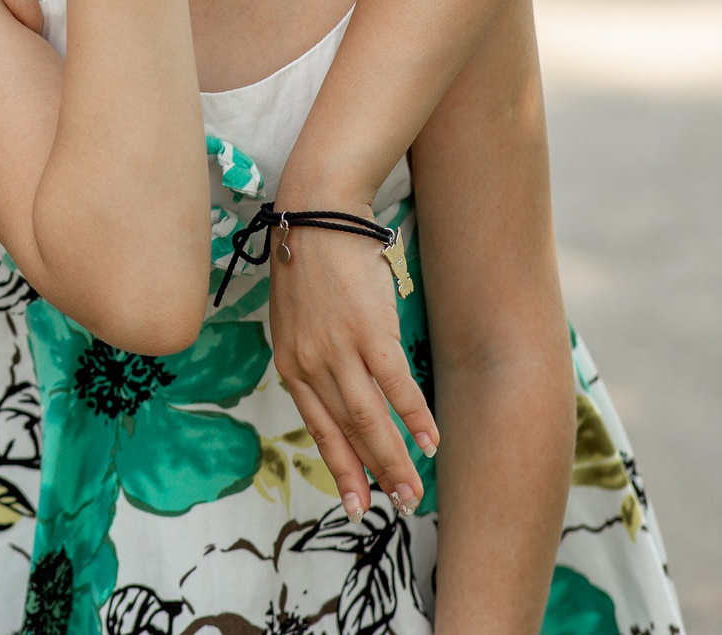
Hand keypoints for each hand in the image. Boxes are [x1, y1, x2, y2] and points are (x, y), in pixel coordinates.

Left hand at [267, 208, 438, 517]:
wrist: (316, 213)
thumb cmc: (311, 263)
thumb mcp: (296, 319)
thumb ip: (313, 358)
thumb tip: (337, 391)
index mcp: (290, 363)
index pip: (318, 428)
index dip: (339, 467)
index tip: (355, 503)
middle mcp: (311, 363)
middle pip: (346, 432)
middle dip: (371, 475)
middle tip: (396, 508)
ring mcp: (339, 349)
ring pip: (370, 418)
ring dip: (395, 459)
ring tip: (414, 490)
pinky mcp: (369, 331)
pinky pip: (395, 386)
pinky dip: (415, 417)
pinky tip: (431, 442)